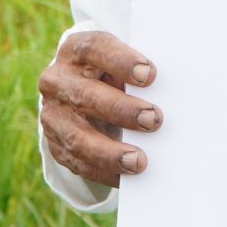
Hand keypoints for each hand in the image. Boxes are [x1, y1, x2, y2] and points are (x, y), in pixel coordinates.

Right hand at [37, 29, 160, 186]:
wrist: (78, 89)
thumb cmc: (112, 73)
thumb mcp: (121, 62)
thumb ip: (138, 72)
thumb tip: (174, 94)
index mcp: (76, 50)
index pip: (94, 48)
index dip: (121, 61)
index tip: (150, 75)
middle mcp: (57, 80)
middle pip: (85, 95)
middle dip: (121, 110)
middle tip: (154, 119)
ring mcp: (53, 113)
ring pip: (77, 136)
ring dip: (109, 151)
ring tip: (138, 161)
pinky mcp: (54, 142)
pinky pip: (76, 162)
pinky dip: (103, 172)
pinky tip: (125, 178)